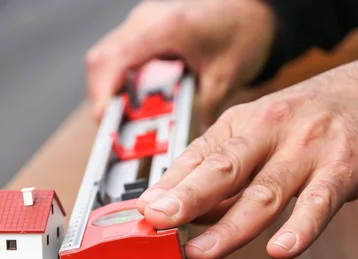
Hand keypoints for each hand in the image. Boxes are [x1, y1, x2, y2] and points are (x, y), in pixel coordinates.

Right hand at [85, 0, 275, 126]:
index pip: (114, 61)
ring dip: (107, 93)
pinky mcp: (143, 32)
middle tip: (111, 130)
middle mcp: (147, 21)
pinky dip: (117, 83)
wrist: (255, 10)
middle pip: (101, 62)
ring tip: (119, 121)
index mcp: (166, 28)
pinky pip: (116, 58)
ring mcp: (142, 24)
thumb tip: (182, 147)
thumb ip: (200, 113)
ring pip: (104, 60)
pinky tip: (129, 103)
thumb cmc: (245, 31)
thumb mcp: (225, 78)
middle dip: (102, 100)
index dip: (102, 96)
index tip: (105, 124)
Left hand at [136, 53, 357, 258]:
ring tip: (199, 253)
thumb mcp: (258, 134)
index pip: (196, 157)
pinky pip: (320, 201)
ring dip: (228, 227)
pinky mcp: (344, 166)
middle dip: (186, 198)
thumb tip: (187, 213)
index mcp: (241, 123)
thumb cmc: (307, 118)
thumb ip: (225, 175)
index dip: (166, 185)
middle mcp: (270, 130)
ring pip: (263, 192)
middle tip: (157, 222)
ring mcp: (307, 148)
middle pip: (222, 169)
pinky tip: (279, 250)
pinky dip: (300, 228)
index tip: (141, 211)